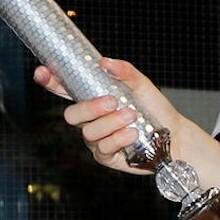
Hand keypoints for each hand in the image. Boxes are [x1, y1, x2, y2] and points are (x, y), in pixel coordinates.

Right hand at [34, 57, 219, 185]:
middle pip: (70, 115)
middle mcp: (90, 120)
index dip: (50, 81)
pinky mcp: (106, 157)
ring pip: (88, 133)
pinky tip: (133, 134)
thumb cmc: (155, 109)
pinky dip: (118, 139)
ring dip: (110, 123)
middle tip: (113, 101)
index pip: (64, 89)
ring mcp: (96, 139)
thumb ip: (124, 72)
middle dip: (89, 108)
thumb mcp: (142, 85)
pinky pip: (102, 149)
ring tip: (132, 116)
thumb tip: (104, 62)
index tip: (44, 72)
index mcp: (92, 98)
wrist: (175, 135)